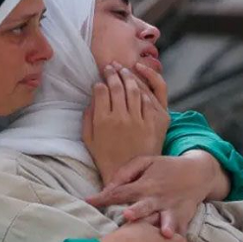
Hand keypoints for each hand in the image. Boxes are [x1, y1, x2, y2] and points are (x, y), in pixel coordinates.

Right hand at [82, 63, 167, 183]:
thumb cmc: (105, 157)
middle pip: (118, 85)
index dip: (100, 82)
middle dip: (113, 72)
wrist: (128, 174)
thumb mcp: (88, 139)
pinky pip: (151, 99)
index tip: (99, 81)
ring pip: (135, 88)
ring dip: (129, 76)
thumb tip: (93, 99)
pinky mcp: (155, 122)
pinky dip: (145, 88)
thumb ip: (87, 117)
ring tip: (125, 70)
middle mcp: (122, 117)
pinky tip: (140, 84)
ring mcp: (140, 119)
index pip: (101, 90)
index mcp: (103, 120)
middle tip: (111, 67)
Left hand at [87, 150, 230, 237]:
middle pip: (144, 206)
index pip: (120, 192)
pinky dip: (180, 238)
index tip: (88, 202)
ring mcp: (172, 209)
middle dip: (136, 212)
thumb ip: (125, 173)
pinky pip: (181, 230)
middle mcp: (157, 197)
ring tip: (164, 233)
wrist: (198, 173)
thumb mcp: (145, 161)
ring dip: (165, 225)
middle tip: (127, 216)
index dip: (104, 197)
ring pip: (167, 219)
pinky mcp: (184, 217)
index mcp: (145, 184)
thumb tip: (107, 189)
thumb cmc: (165, 168)